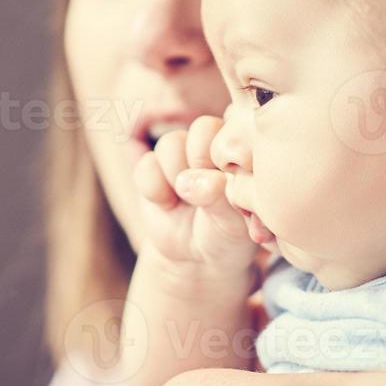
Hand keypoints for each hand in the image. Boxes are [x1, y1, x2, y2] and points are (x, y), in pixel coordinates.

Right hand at [135, 115, 256, 279]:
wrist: (195, 257)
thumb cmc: (226, 234)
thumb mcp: (233, 222)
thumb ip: (220, 197)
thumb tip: (202, 180)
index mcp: (238, 151)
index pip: (236, 128)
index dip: (228, 157)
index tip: (228, 187)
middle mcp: (210, 144)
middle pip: (201, 128)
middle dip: (202, 162)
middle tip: (205, 193)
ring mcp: (179, 153)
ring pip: (171, 143)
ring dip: (176, 176)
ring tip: (185, 200)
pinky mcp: (152, 168)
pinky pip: (146, 165)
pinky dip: (154, 189)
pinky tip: (166, 204)